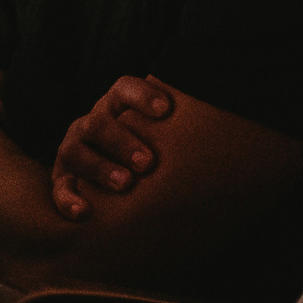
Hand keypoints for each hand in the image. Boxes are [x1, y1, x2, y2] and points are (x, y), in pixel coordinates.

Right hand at [50, 75, 174, 220]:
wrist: (112, 177)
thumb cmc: (150, 153)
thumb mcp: (163, 135)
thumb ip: (184, 127)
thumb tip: (242, 132)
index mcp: (117, 106)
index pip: (124, 88)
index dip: (143, 96)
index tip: (166, 111)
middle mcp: (93, 123)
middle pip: (100, 122)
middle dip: (123, 140)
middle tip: (148, 163)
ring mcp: (74, 149)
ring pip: (78, 150)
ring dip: (100, 167)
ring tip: (125, 185)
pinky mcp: (62, 178)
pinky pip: (60, 187)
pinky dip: (69, 200)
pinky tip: (84, 214)